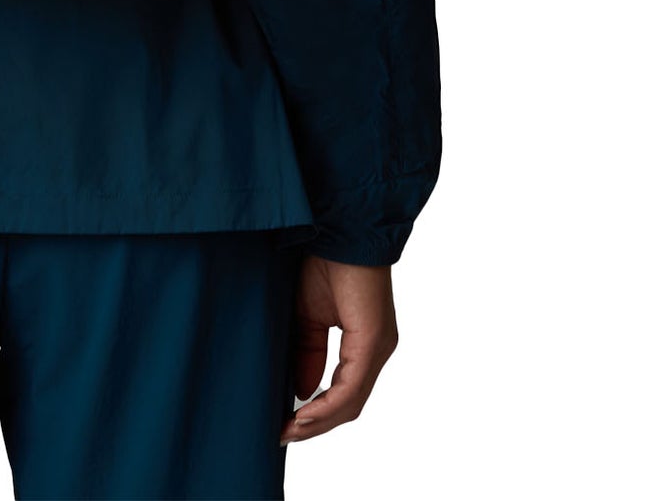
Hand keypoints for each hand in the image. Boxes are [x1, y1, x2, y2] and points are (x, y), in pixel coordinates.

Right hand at [282, 256, 398, 443]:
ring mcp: (377, 347)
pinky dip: (326, 406)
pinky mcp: (372, 341)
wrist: (337, 227)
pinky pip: (351, 387)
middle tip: (284, 434)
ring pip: (351, 402)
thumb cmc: (323, 261)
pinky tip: (304, 413)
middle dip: (315, 424)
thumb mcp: (306, 315)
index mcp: (363, 343)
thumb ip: (307, 351)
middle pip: (348, 405)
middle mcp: (376, 349)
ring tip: (290, 429)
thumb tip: (302, 390)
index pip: (343, 392)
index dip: (316, 413)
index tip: (286, 423)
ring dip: (318, 421)